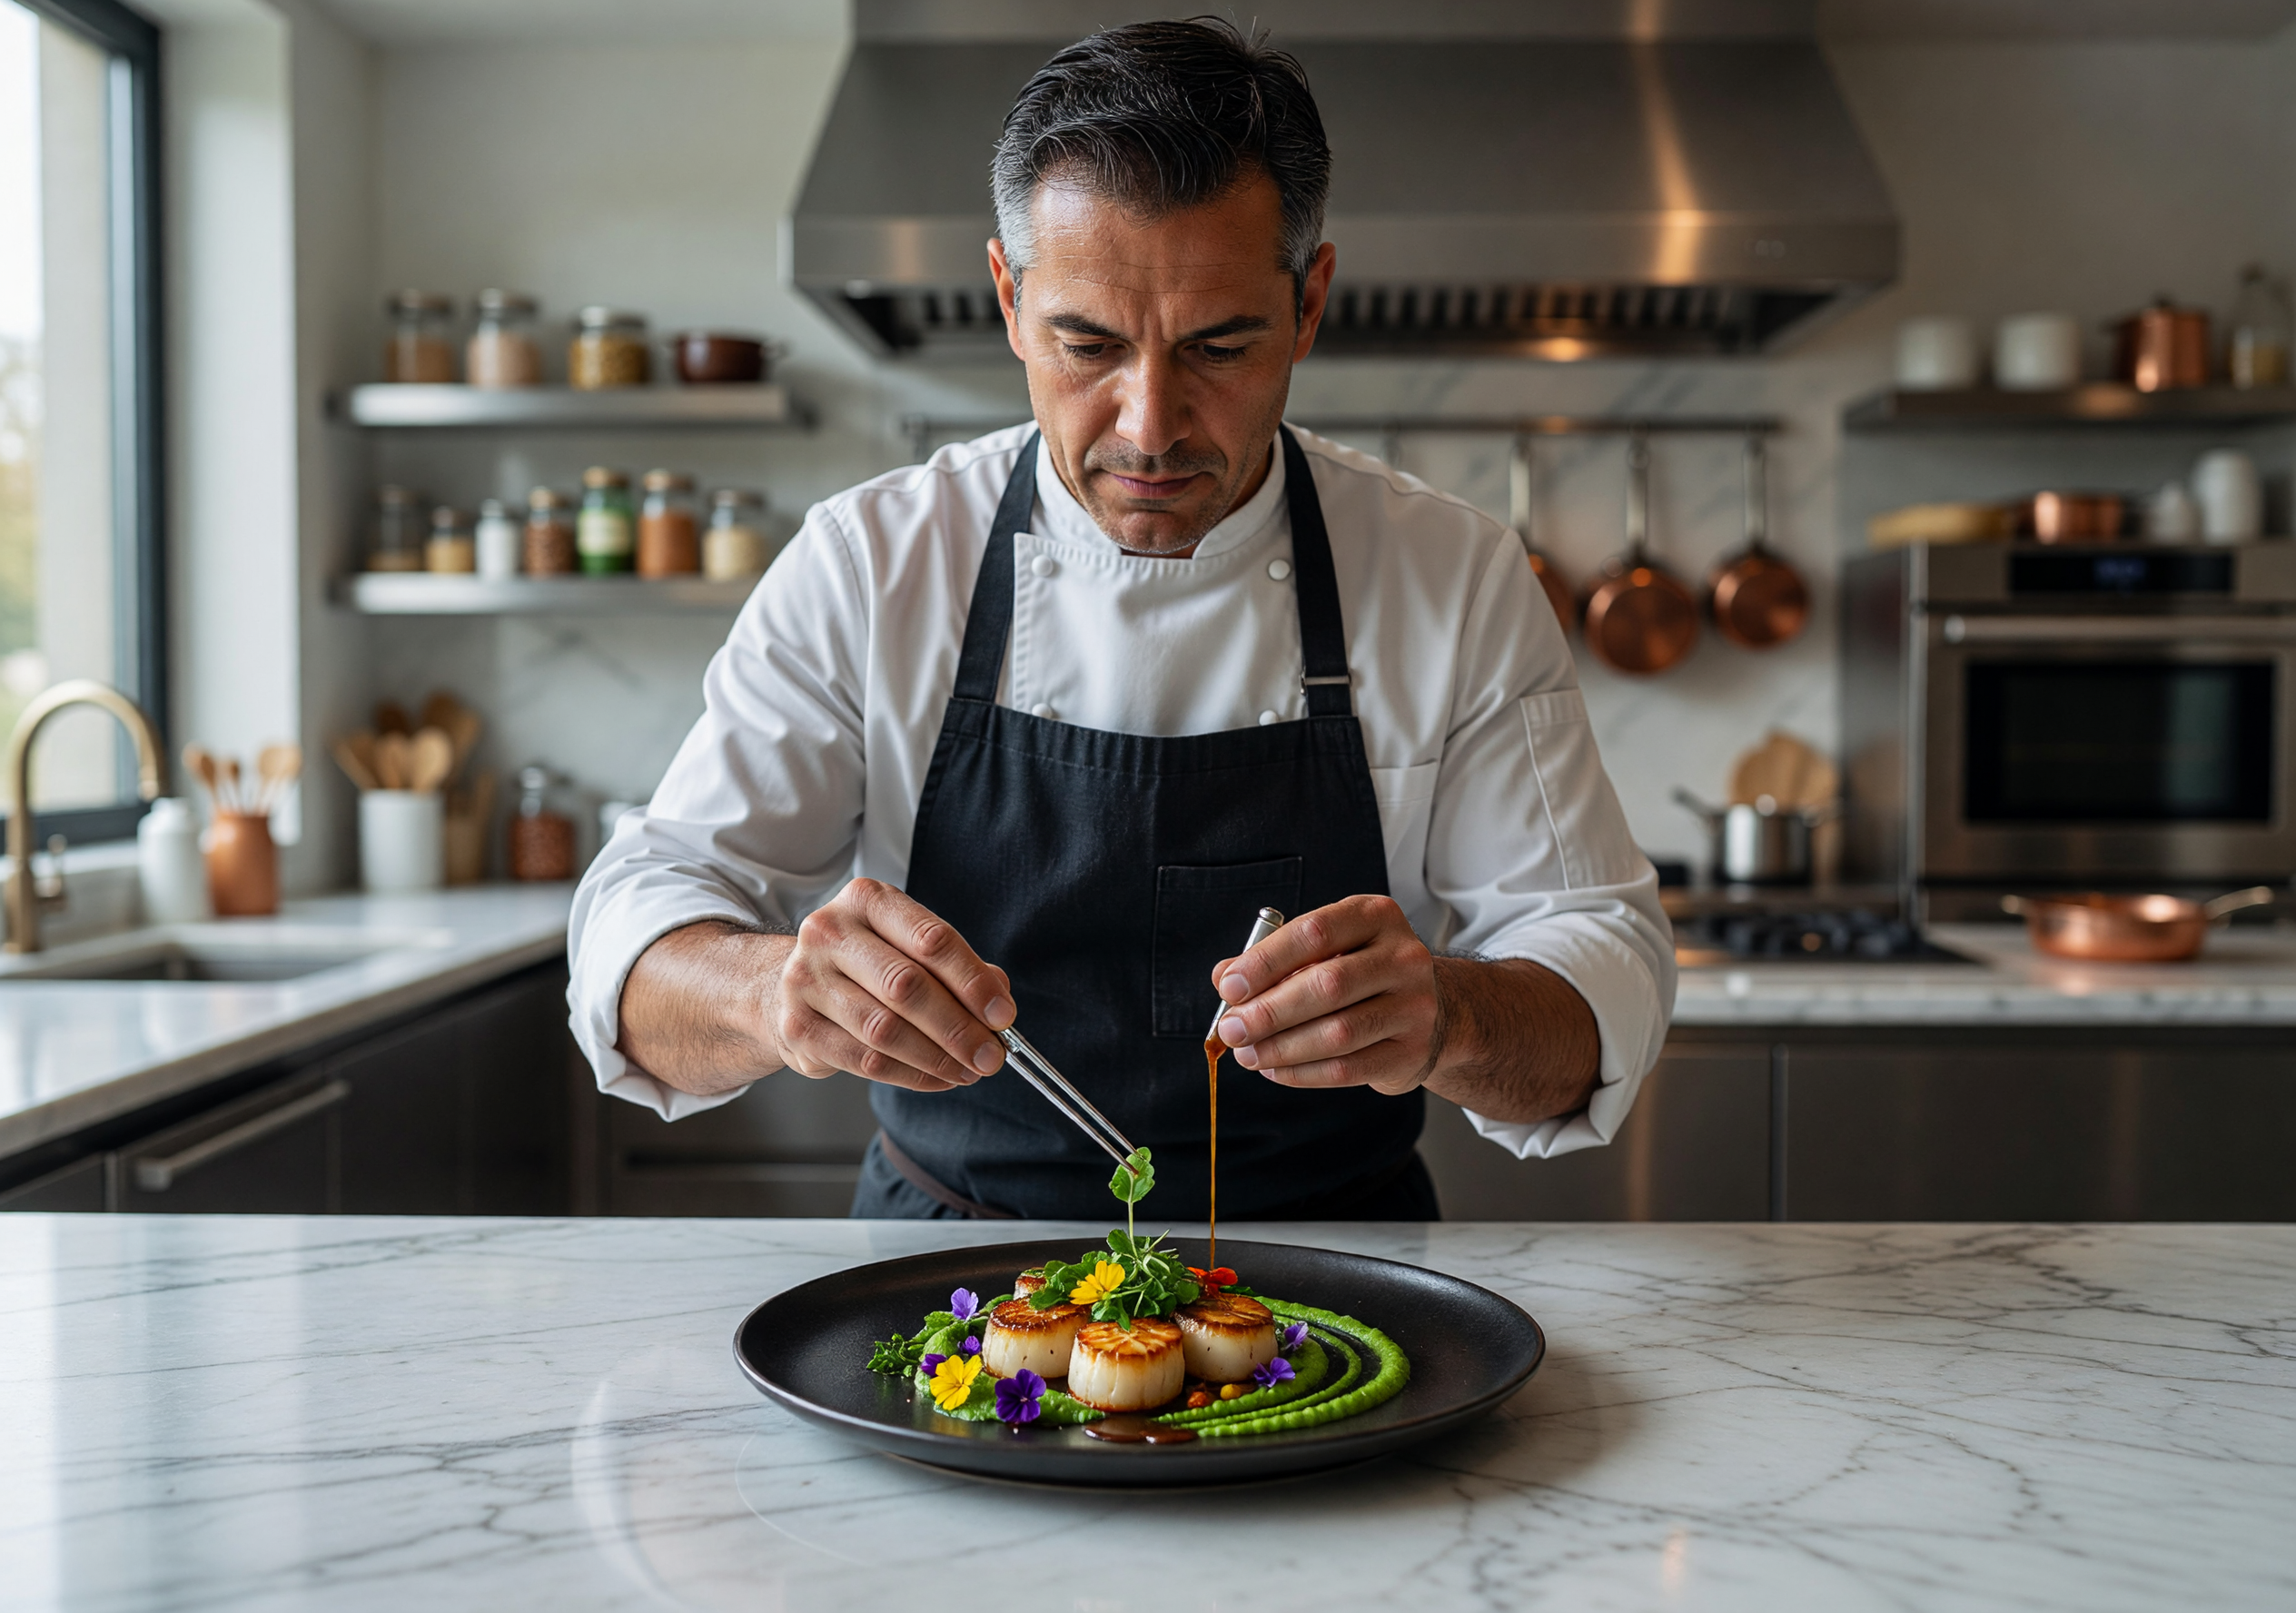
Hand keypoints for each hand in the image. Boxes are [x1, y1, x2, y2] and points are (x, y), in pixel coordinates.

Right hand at [769, 878, 1014, 1090]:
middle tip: (991, 1055)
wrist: (786, 984)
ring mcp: (806, 980)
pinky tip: (938, 1079)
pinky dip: (911, 1075)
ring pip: (885, 1029)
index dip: (973, 981)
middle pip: (907, 986)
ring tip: (969, 1070)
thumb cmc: (863, 963)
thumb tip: (998, 998)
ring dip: (937, 1058)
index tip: (1002, 1015)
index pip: (931, 939)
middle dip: (959, 1028)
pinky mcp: (798, 1027)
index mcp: (866, 900)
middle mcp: (830, 933)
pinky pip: (865, 1060)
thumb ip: (955, 966)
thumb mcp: (906, 945)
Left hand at [1209, 895, 1440, 1095]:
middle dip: (1269, 1012)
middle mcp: (1402, 957)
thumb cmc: (1364, 974)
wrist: (1434, 1010)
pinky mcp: (1412, 1051)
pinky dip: (1302, 1073)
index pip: (1314, 932)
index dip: (1265, 962)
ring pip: (1338, 1032)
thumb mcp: (1327, 950)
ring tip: (1248, 1054)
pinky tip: (1275, 1069)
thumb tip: (1226, 979)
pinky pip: (1348, 1068)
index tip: (1230, 987)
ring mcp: (1415, 1006)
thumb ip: (1275, 959)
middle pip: (1327, 985)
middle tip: (1232, 1029)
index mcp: (1375, 917)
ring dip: (1281, 1048)